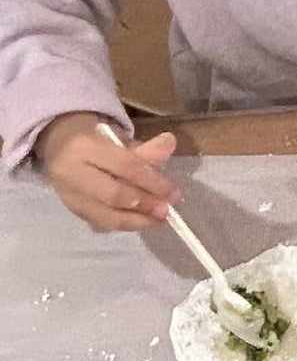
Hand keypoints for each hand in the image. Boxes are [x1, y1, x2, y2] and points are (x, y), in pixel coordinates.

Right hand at [39, 113, 178, 231]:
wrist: (59, 143)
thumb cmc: (95, 138)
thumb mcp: (118, 135)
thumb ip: (144, 147)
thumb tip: (170, 145)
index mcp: (84, 145)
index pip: (125, 167)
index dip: (152, 182)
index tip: (174, 193)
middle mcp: (71, 172)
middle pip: (113, 195)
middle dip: (145, 205)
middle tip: (166, 210)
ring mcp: (68, 194)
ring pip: (105, 216)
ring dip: (136, 221)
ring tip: (157, 220)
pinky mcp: (70, 209)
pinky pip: (100, 223)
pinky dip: (123, 224)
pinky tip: (141, 221)